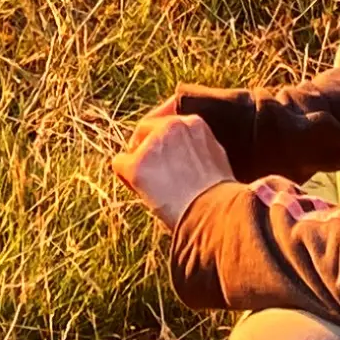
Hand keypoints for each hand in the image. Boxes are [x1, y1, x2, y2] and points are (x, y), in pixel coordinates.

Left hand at [115, 110, 235, 223]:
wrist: (215, 218)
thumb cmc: (220, 198)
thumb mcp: (215, 160)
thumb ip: (198, 147)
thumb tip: (185, 153)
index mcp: (194, 123)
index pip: (167, 122)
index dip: (165, 142)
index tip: (168, 159)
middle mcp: (172, 126)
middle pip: (147, 128)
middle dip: (148, 148)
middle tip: (157, 175)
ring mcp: (153, 144)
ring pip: (133, 148)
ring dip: (140, 165)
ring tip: (157, 191)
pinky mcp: (137, 164)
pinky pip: (119, 164)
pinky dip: (127, 180)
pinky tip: (143, 194)